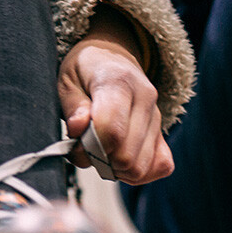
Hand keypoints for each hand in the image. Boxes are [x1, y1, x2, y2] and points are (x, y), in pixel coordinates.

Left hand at [58, 10, 172, 184]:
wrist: (112, 59)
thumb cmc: (85, 72)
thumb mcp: (67, 80)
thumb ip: (73, 107)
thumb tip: (78, 129)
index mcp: (119, 81)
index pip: (111, 131)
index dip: (88, 147)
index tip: (75, 143)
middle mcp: (145, 98)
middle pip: (126, 156)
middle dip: (99, 161)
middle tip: (85, 149)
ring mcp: (158, 117)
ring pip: (141, 167)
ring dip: (116, 169)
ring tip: (101, 152)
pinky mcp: (164, 133)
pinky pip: (161, 166)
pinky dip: (139, 172)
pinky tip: (120, 160)